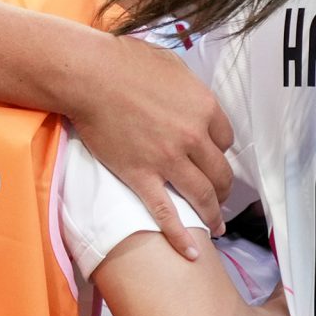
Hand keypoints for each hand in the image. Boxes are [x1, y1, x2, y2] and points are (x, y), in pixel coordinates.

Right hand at [56, 30, 232, 257]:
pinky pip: (166, 212)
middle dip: (223, 188)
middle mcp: (192, 136)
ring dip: (212, 213)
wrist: (89, 76)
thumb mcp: (171, 64)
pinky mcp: (141, 176)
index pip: (225, 139)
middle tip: (220, 197)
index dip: (219, 151)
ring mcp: (167, 159)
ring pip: (201, 195)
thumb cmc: (126, 62)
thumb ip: (188, 86)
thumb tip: (192, 96)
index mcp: (204, 108)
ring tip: (216, 226)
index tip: (212, 157)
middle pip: (219, 172)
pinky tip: (192, 253)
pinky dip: (180, 236)